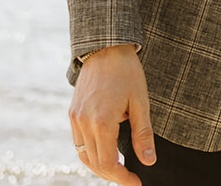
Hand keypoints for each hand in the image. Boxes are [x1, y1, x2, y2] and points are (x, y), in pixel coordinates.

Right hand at [68, 44, 154, 184]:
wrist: (106, 47)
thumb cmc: (127, 72)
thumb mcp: (141, 102)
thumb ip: (143, 134)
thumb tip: (148, 161)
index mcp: (101, 122)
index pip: (108, 164)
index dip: (122, 178)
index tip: (136, 182)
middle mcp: (83, 123)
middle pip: (94, 163)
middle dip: (112, 175)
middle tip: (130, 178)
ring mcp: (75, 118)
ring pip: (83, 155)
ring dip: (99, 167)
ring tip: (118, 170)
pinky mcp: (72, 112)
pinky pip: (78, 142)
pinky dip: (90, 153)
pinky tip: (104, 152)